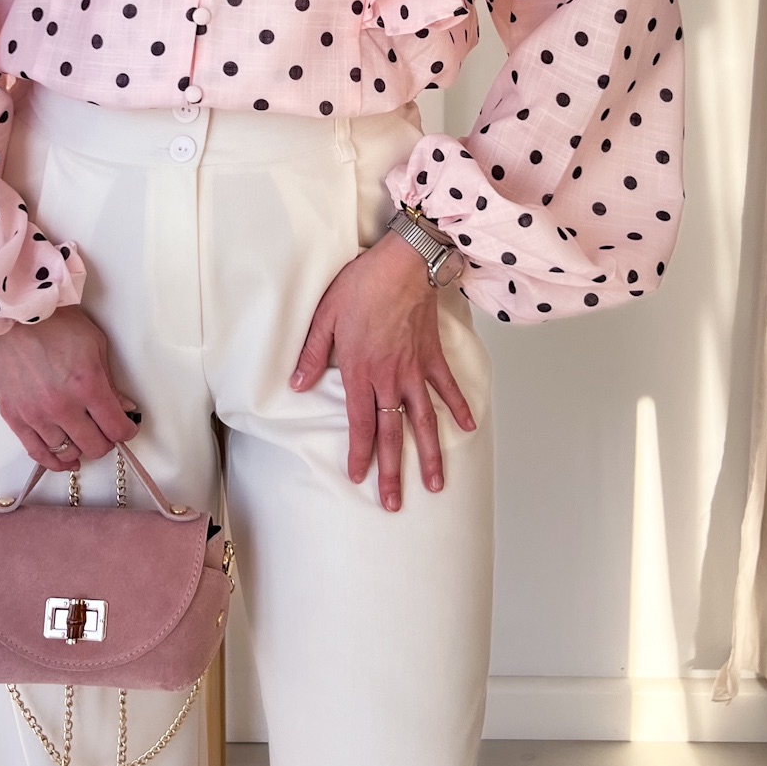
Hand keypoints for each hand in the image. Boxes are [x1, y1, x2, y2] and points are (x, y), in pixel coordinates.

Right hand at [0, 304, 140, 469]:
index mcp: (88, 386)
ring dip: (80, 448)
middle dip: (106, 441)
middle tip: (106, 432)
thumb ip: (110, 382)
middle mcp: (62, 406)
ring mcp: (36, 415)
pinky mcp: (14, 417)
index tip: (126, 428)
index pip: (117, 429)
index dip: (127, 432)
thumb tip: (123, 408)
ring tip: (83, 437)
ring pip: (67, 452)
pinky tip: (64, 459)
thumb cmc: (54, 323)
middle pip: (94, 447)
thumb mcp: (95, 344)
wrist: (12, 315)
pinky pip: (37, 453)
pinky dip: (53, 461)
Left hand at [289, 231, 476, 511]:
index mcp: (360, 370)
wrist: (404, 261)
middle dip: (392, 471)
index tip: (359, 478)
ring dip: (430, 454)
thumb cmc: (363, 285)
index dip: (360, 454)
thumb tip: (298, 385)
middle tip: (393, 503)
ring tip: (436, 483)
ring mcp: (416, 369)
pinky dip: (458, 407)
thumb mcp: (325, 316)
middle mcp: (390, 377)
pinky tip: (468, 427)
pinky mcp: (434, 354)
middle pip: (392, 433)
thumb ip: (312, 354)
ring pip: (424, 420)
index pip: (360, 423)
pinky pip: (448, 387)